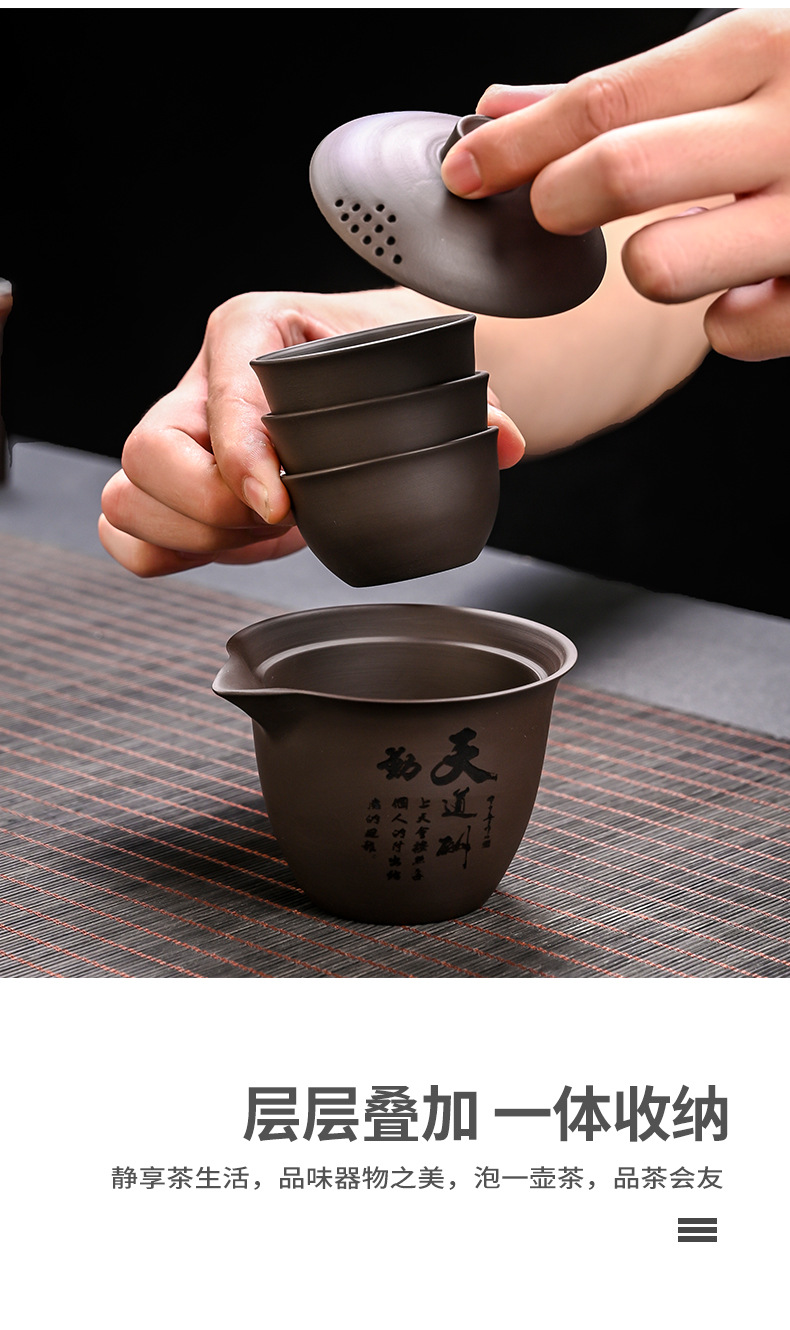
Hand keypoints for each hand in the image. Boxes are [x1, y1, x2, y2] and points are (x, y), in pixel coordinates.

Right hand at [99, 288, 525, 576]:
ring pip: (126, 498)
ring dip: (190, 538)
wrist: (363, 370)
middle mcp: (202, 381)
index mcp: (252, 328)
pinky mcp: (176, 487)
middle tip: (278, 525)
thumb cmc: (380, 359)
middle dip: (208, 510)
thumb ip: (470, 406)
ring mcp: (181, 435)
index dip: (241, 458)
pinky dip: (168, 556)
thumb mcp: (421, 365)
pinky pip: (127, 532)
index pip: (222, 395)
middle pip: (146, 454)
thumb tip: (505, 443)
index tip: (281, 507)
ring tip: (263, 536)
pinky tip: (234, 549)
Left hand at [440, 9, 789, 360]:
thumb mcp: (751, 62)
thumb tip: (501, 105)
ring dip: (646, 268)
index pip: (608, 95)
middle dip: (559, 200)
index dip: (519, 142)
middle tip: (555, 213)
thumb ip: (630, 91)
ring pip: (664, 266)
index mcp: (769, 48)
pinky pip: (734, 335)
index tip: (465, 172)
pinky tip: (742, 292)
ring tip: (672, 249)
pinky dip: (723, 323)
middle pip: (625, 170)